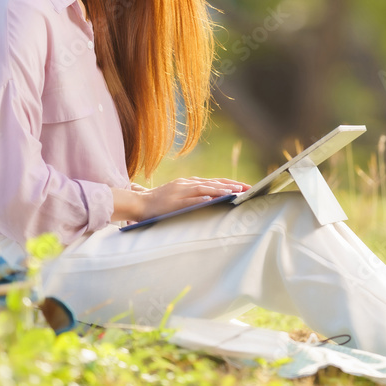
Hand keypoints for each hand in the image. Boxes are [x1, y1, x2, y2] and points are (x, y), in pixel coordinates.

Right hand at [133, 176, 250, 219]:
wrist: (138, 204)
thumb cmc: (160, 203)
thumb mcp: (180, 195)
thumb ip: (195, 195)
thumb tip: (214, 198)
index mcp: (189, 183)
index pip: (214, 181)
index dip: (230, 183)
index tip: (245, 186)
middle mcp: (186, 184)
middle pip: (212, 183)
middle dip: (231, 185)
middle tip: (247, 189)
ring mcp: (179, 192)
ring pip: (203, 189)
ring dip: (219, 190)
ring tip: (234, 192)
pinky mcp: (172, 202)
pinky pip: (188, 200)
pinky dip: (199, 199)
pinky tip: (210, 200)